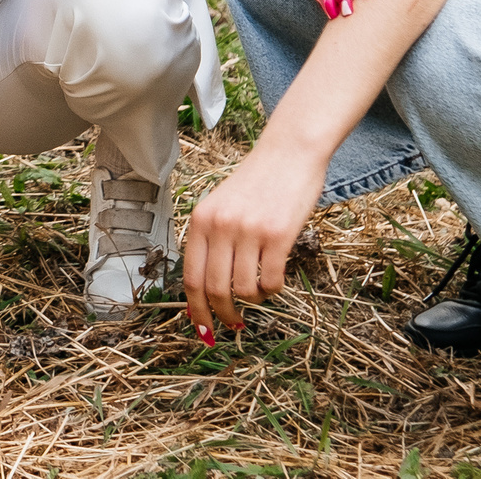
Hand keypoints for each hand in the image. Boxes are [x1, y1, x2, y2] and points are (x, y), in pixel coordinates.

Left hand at [179, 145, 328, 342]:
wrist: (289, 152)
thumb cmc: (257, 182)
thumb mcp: (221, 205)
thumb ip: (211, 240)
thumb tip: (205, 289)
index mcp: (201, 220)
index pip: (191, 278)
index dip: (196, 310)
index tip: (202, 329)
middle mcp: (221, 225)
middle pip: (215, 289)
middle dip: (224, 315)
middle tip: (234, 324)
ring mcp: (249, 230)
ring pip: (244, 290)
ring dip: (253, 300)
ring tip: (260, 291)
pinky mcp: (279, 234)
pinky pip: (271, 280)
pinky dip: (273, 289)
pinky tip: (275, 281)